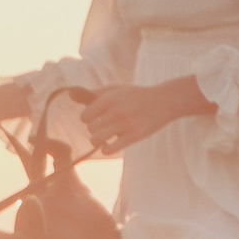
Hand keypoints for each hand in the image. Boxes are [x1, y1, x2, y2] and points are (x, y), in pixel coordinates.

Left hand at [79, 81, 206, 154]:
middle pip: (90, 128)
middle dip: (94, 128)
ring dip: (97, 140)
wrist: (164, 101)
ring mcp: (126, 125)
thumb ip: (96, 93)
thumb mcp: (117, 88)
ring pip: (96, 139)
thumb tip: (73, 95)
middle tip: (102, 126)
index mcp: (111, 98)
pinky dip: (106, 149)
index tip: (94, 117)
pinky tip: (109, 145)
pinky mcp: (134, 137)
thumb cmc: (137, 95)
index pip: (85, 115)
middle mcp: (117, 111)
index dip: (87, 118)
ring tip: (104, 136)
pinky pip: (110, 149)